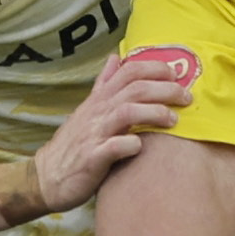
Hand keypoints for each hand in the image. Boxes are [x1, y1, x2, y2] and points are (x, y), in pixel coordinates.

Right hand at [19, 48, 196, 217]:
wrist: (47, 178)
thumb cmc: (74, 144)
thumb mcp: (88, 109)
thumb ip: (104, 84)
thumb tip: (116, 57)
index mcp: (100, 99)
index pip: (129, 71)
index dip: (155, 68)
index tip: (177, 75)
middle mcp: (97, 112)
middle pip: (135, 88)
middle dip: (165, 89)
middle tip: (187, 98)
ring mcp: (94, 134)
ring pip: (126, 112)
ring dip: (154, 112)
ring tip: (173, 120)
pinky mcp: (92, 159)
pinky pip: (113, 147)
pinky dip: (130, 144)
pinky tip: (141, 146)